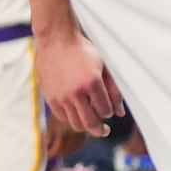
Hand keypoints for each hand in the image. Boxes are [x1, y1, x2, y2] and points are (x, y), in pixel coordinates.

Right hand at [37, 22, 123, 136]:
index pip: (105, 111)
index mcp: (92, 83)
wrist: (57, 40)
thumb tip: (120, 113)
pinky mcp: (50, 97)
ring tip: (92, 122)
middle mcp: (75, 92)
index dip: (109, 112)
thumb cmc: (83, 51)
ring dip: (86, 125)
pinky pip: (63, 117)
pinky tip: (78, 112)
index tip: (109, 110)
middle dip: (100, 129)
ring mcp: (61, 96)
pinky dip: (72, 118)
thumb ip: (113, 90)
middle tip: (105, 130)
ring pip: (76, 124)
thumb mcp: (104, 67)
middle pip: (90, 123)